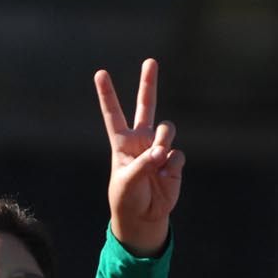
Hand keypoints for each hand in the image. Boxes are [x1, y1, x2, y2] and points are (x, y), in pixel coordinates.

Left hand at [94, 58, 184, 255]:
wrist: (144, 216)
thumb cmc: (128, 198)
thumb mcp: (127, 181)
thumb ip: (143, 163)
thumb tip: (163, 152)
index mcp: (122, 143)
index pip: (113, 114)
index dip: (107, 94)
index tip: (100, 73)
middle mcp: (141, 141)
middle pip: (146, 106)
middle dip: (148, 83)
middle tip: (151, 61)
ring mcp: (159, 148)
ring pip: (167, 129)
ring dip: (164, 140)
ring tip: (157, 159)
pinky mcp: (174, 160)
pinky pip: (177, 154)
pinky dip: (171, 165)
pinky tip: (165, 177)